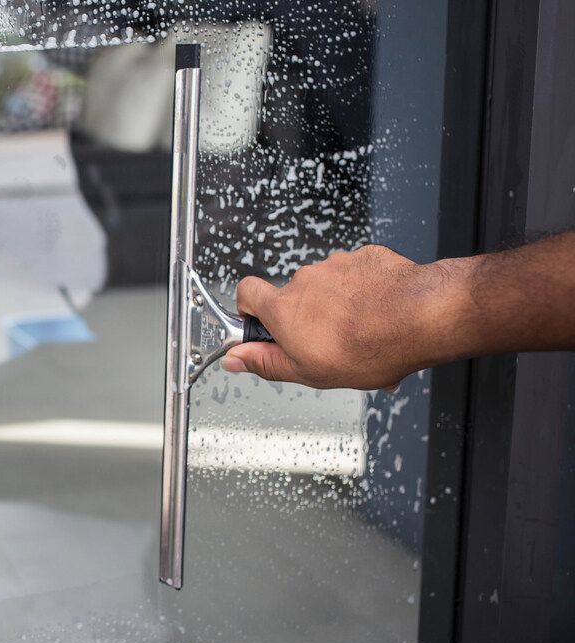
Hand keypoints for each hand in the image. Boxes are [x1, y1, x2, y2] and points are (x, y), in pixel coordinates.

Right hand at [222, 245, 465, 389]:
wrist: (420, 317)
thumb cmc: (368, 347)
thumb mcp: (308, 372)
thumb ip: (266, 362)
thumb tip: (234, 359)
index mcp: (284, 308)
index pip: (246, 293)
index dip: (249, 310)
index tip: (264, 328)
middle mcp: (304, 280)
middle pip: (293, 296)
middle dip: (306, 318)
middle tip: (327, 343)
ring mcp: (335, 265)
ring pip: (327, 288)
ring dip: (337, 306)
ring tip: (361, 332)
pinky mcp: (364, 257)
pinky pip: (355, 275)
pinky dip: (362, 292)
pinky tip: (379, 313)